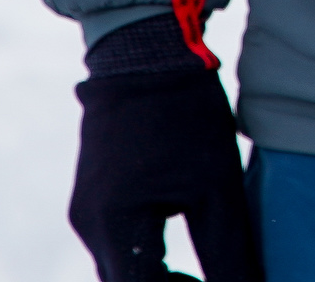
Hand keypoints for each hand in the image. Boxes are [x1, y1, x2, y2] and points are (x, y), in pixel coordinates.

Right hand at [70, 39, 256, 281]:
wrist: (145, 53)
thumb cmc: (186, 116)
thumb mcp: (217, 188)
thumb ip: (228, 253)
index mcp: (115, 228)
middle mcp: (90, 227)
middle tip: (221, 280)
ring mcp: (86, 213)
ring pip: (123, 271)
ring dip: (161, 281)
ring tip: (209, 271)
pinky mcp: (93, 200)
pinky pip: (119, 247)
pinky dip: (150, 261)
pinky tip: (188, 247)